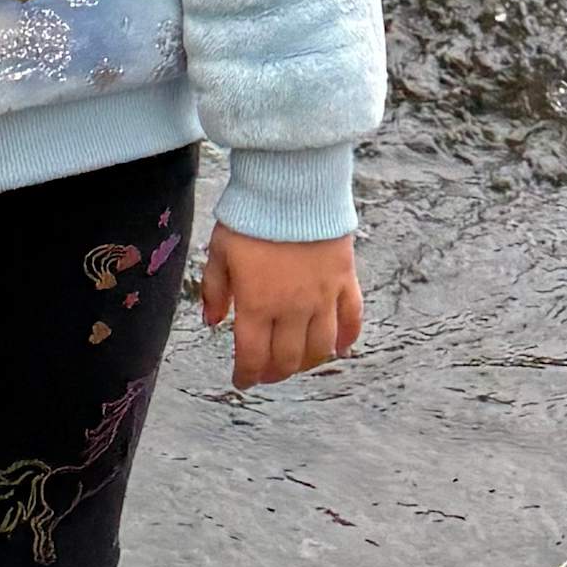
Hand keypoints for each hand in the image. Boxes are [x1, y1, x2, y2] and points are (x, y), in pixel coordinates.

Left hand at [198, 228, 362, 391]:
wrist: (292, 185)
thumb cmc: (251, 216)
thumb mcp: (220, 252)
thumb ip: (215, 291)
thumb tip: (213, 322)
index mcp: (257, 304)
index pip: (252, 356)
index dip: (246, 375)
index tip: (242, 380)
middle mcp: (292, 309)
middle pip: (287, 359)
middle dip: (274, 373)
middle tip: (266, 372)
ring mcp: (322, 297)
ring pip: (320, 347)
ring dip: (307, 362)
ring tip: (297, 362)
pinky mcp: (345, 280)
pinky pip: (352, 319)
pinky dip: (347, 339)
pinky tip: (339, 348)